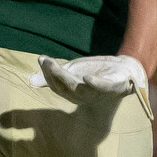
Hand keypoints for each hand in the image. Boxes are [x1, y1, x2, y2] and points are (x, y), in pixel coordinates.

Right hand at [33, 53, 147, 96]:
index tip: (42, 60)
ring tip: (57, 66)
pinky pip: (104, 87)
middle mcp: (86, 96)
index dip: (48, 75)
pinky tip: (87, 78)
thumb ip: (54, 76)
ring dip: (67, 77)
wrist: (126, 70)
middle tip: (46, 62)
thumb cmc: (98, 73)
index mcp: (75, 93)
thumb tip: (29, 80)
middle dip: (54, 76)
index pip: (57, 86)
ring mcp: (100, 92)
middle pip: (65, 88)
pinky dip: (96, 84)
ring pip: (80, 88)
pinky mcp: (114, 86)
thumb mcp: (74, 72)